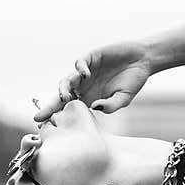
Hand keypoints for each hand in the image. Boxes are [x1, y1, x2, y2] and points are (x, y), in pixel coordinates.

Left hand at [33, 40, 152, 120]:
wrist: (143, 60)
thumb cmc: (133, 81)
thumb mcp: (124, 99)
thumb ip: (111, 106)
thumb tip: (94, 107)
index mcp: (91, 98)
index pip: (70, 109)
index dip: (57, 116)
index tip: (44, 126)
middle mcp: (85, 86)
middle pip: (62, 97)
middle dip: (50, 106)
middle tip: (42, 115)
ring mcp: (87, 72)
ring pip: (67, 80)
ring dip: (63, 88)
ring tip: (65, 96)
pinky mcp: (91, 58)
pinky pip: (80, 64)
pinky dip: (80, 69)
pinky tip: (85, 74)